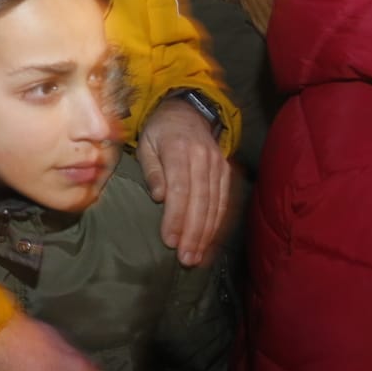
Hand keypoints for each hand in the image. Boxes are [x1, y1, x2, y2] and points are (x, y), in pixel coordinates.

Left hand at [138, 98, 232, 265]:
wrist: (187, 112)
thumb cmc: (159, 132)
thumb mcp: (146, 144)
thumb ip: (152, 170)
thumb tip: (159, 197)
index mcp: (179, 148)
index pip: (180, 188)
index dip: (176, 216)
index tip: (170, 240)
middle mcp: (203, 157)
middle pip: (201, 200)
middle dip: (194, 232)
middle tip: (186, 258)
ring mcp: (218, 164)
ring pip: (215, 204)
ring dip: (207, 233)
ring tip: (197, 257)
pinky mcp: (225, 172)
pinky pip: (223, 201)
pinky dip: (217, 224)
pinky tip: (210, 242)